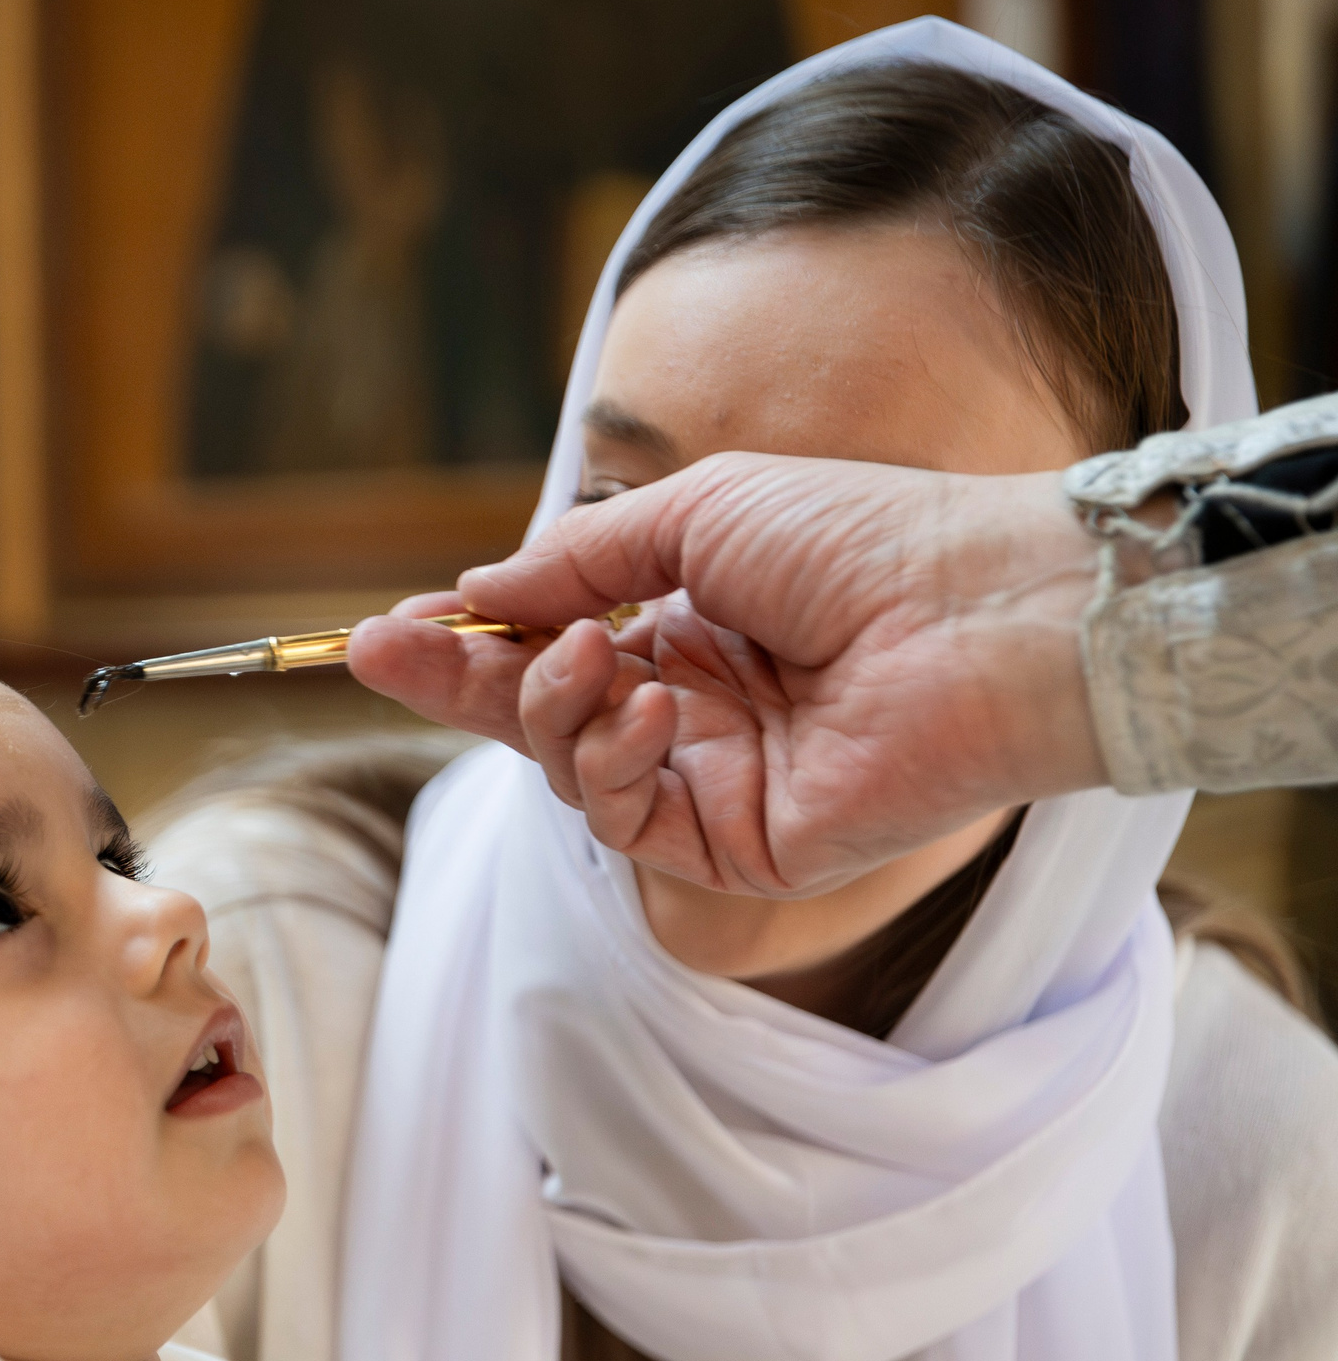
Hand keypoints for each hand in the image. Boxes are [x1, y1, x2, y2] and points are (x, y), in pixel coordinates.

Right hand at [349, 452, 1110, 895]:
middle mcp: (694, 710)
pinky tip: (649, 705)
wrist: (981, 611)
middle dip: (455, 684)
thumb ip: (578, 561)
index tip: (395, 625)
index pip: (550, 647)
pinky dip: (613, 761)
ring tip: (591, 654)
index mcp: (689, 628)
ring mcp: (712, 781)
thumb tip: (475, 592)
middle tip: (379, 650)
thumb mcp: (695, 514)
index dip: (471, 641)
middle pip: (537, 717)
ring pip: (570, 769)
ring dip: (552, 708)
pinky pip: (627, 819)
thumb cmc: (862, 538)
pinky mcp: (738, 846)